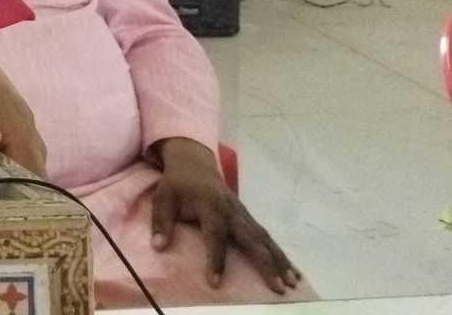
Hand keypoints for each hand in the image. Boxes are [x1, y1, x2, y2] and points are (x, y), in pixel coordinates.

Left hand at [152, 137, 299, 292]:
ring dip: (280, 261)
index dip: (215, 259)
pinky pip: (267, 237)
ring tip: (293, 283)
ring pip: (265, 239)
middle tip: (279, 288)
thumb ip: (161, 222)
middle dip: (266, 264)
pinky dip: (281, 254)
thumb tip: (158, 246)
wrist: (194, 163)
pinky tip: (291, 270)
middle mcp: (232, 211)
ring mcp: (243, 214)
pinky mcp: (248, 217)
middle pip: (252, 240)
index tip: (215, 283)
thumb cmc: (177, 184)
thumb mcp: (163, 198)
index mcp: (210, 207)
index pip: (215, 236)